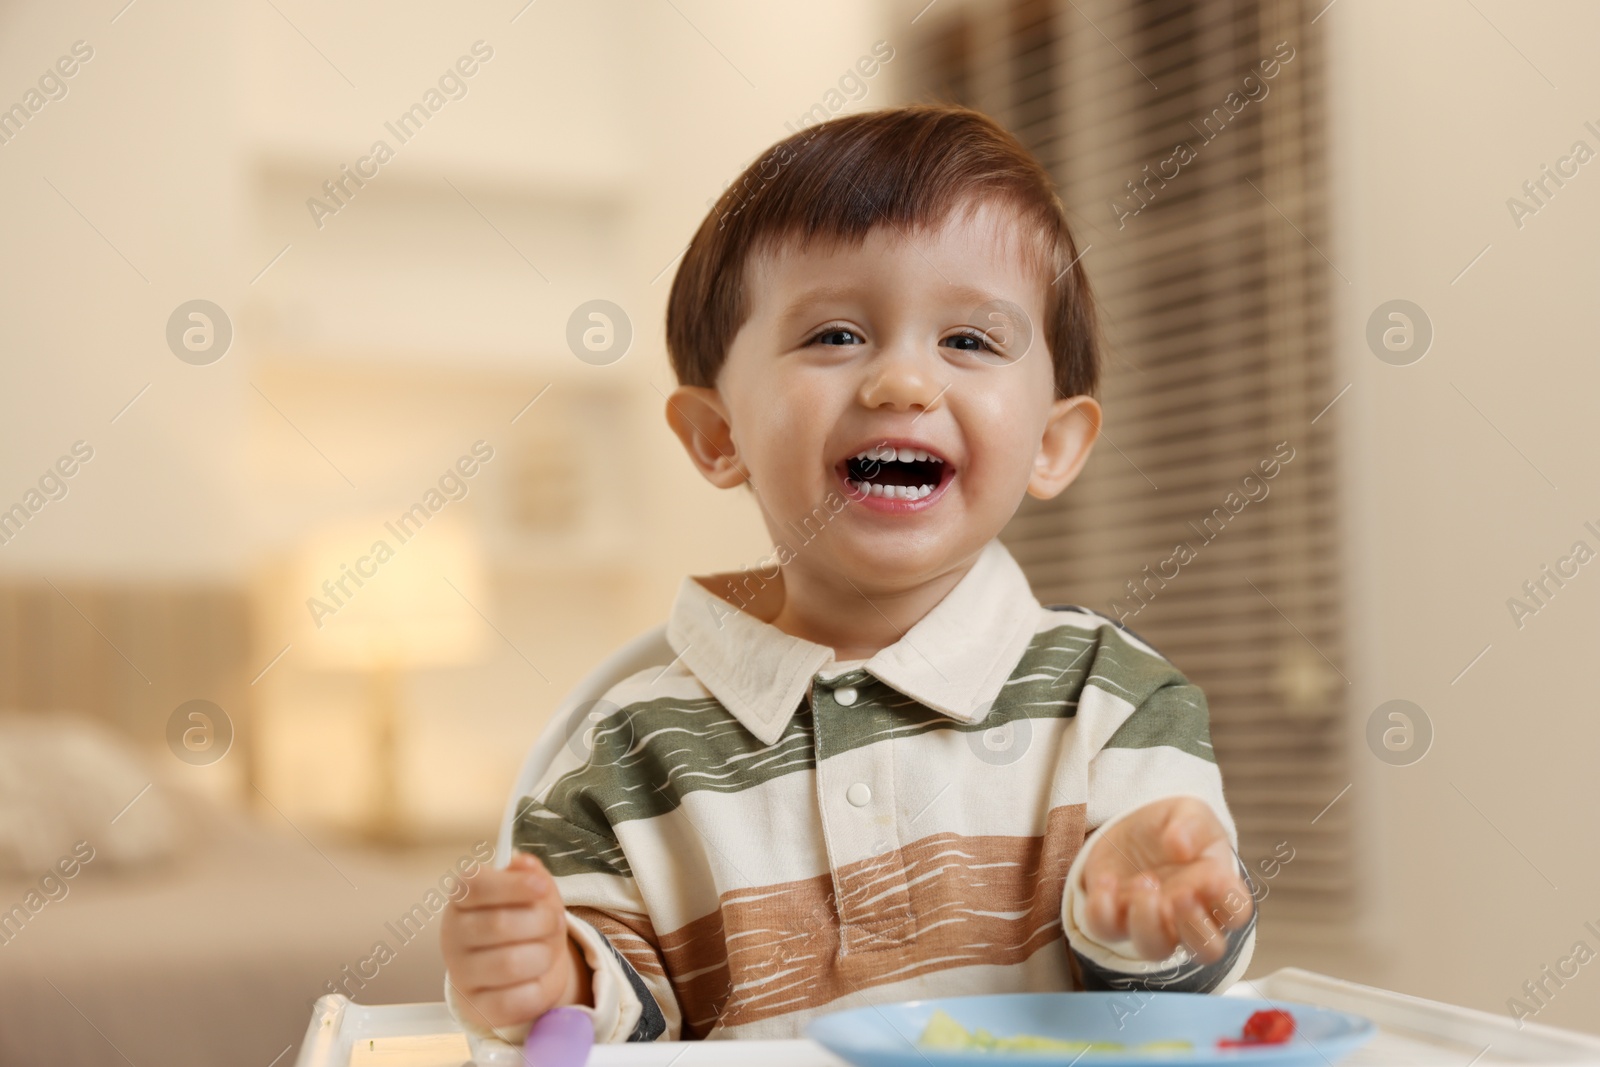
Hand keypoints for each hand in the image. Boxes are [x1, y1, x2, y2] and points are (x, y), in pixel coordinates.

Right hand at [441, 852, 592, 1031]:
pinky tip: (540, 977)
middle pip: (499, 924)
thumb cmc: (524, 921)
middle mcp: (452, 936)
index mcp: (461, 900)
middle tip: (555, 922)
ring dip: (544, 954)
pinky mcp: (478, 1008)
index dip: (512, 885)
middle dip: (542, 921)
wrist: (522, 969)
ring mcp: (461, 975)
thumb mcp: (531, 893)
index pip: (474, 885)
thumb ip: (530, 875)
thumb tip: (524, 863)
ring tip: (549, 949)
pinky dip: (540, 988)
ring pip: (510, 964)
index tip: (541, 886)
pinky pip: (516, 1000)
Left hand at [1079, 796, 1252, 964]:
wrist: (1134, 825)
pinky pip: (1106, 930)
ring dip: (1147, 922)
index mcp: (1217, 891)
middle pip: (1207, 951)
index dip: (1228, 902)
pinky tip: (1107, 880)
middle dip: (1193, 928)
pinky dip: (1103, 909)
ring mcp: (1152, 922)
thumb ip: (1192, 824)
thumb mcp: (1190, 812)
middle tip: (1178, 893)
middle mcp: (1188, 917)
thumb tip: (1180, 846)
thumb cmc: (1175, 826)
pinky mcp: (1114, 918)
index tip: (1210, 874)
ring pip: (1155, 950)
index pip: (1237, 914)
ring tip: (1142, 881)